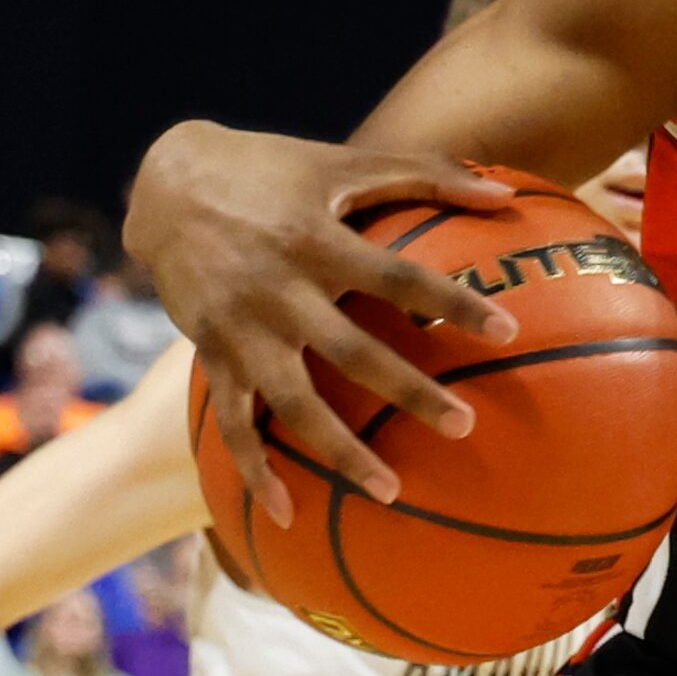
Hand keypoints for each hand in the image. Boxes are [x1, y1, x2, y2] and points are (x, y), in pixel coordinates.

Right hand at [126, 121, 520, 525]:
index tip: (506, 330)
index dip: (452, 303)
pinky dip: (256, 470)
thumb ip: (428, 175)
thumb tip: (505, 195)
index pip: (399, 277)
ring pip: (295, 403)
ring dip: (340, 451)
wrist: (169, 183)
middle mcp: (280, 290)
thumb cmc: (277, 168)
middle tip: (466, 425)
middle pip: (353, 352)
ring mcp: (242, 328)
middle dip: (409, 392)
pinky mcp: (212, 353)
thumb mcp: (348, 161)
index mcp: (319, 240)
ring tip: (391, 492)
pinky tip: (287, 514)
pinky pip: (233, 423)